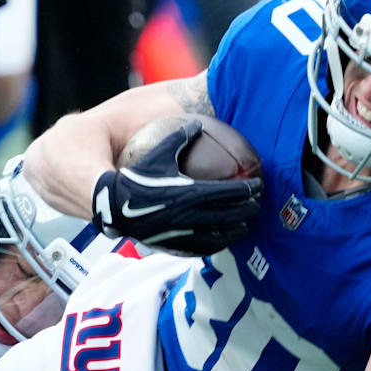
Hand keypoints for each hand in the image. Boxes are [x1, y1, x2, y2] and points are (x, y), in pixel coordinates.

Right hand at [91, 119, 262, 255]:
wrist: (111, 204)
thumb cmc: (135, 177)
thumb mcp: (158, 154)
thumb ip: (179, 138)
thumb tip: (196, 122)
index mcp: (191, 193)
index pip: (231, 192)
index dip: (249, 189)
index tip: (259, 185)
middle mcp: (191, 216)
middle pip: (231, 215)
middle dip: (249, 209)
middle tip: (258, 204)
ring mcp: (183, 233)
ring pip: (220, 236)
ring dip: (237, 230)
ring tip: (246, 225)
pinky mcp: (174, 245)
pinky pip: (202, 248)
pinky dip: (217, 244)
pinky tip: (222, 241)